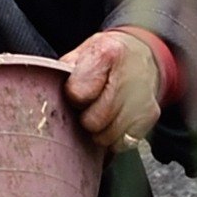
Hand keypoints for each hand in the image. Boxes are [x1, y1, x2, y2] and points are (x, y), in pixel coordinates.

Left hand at [61, 29, 161, 152]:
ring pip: (107, 136)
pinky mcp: (150, 115)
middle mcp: (129, 76)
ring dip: (98, 131)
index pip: (78, 93)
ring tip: (100, 113)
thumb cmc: (104, 58)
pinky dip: (114, 138)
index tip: (75, 93)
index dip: (72, 97)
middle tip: (88, 107)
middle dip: (86, 118)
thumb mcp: (81, 54)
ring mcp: (142, 98)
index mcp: (106, 54)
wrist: (141, 53)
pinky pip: (122, 143)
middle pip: (94, 120)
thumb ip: (64, 74)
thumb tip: (46, 98)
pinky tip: (113, 120)